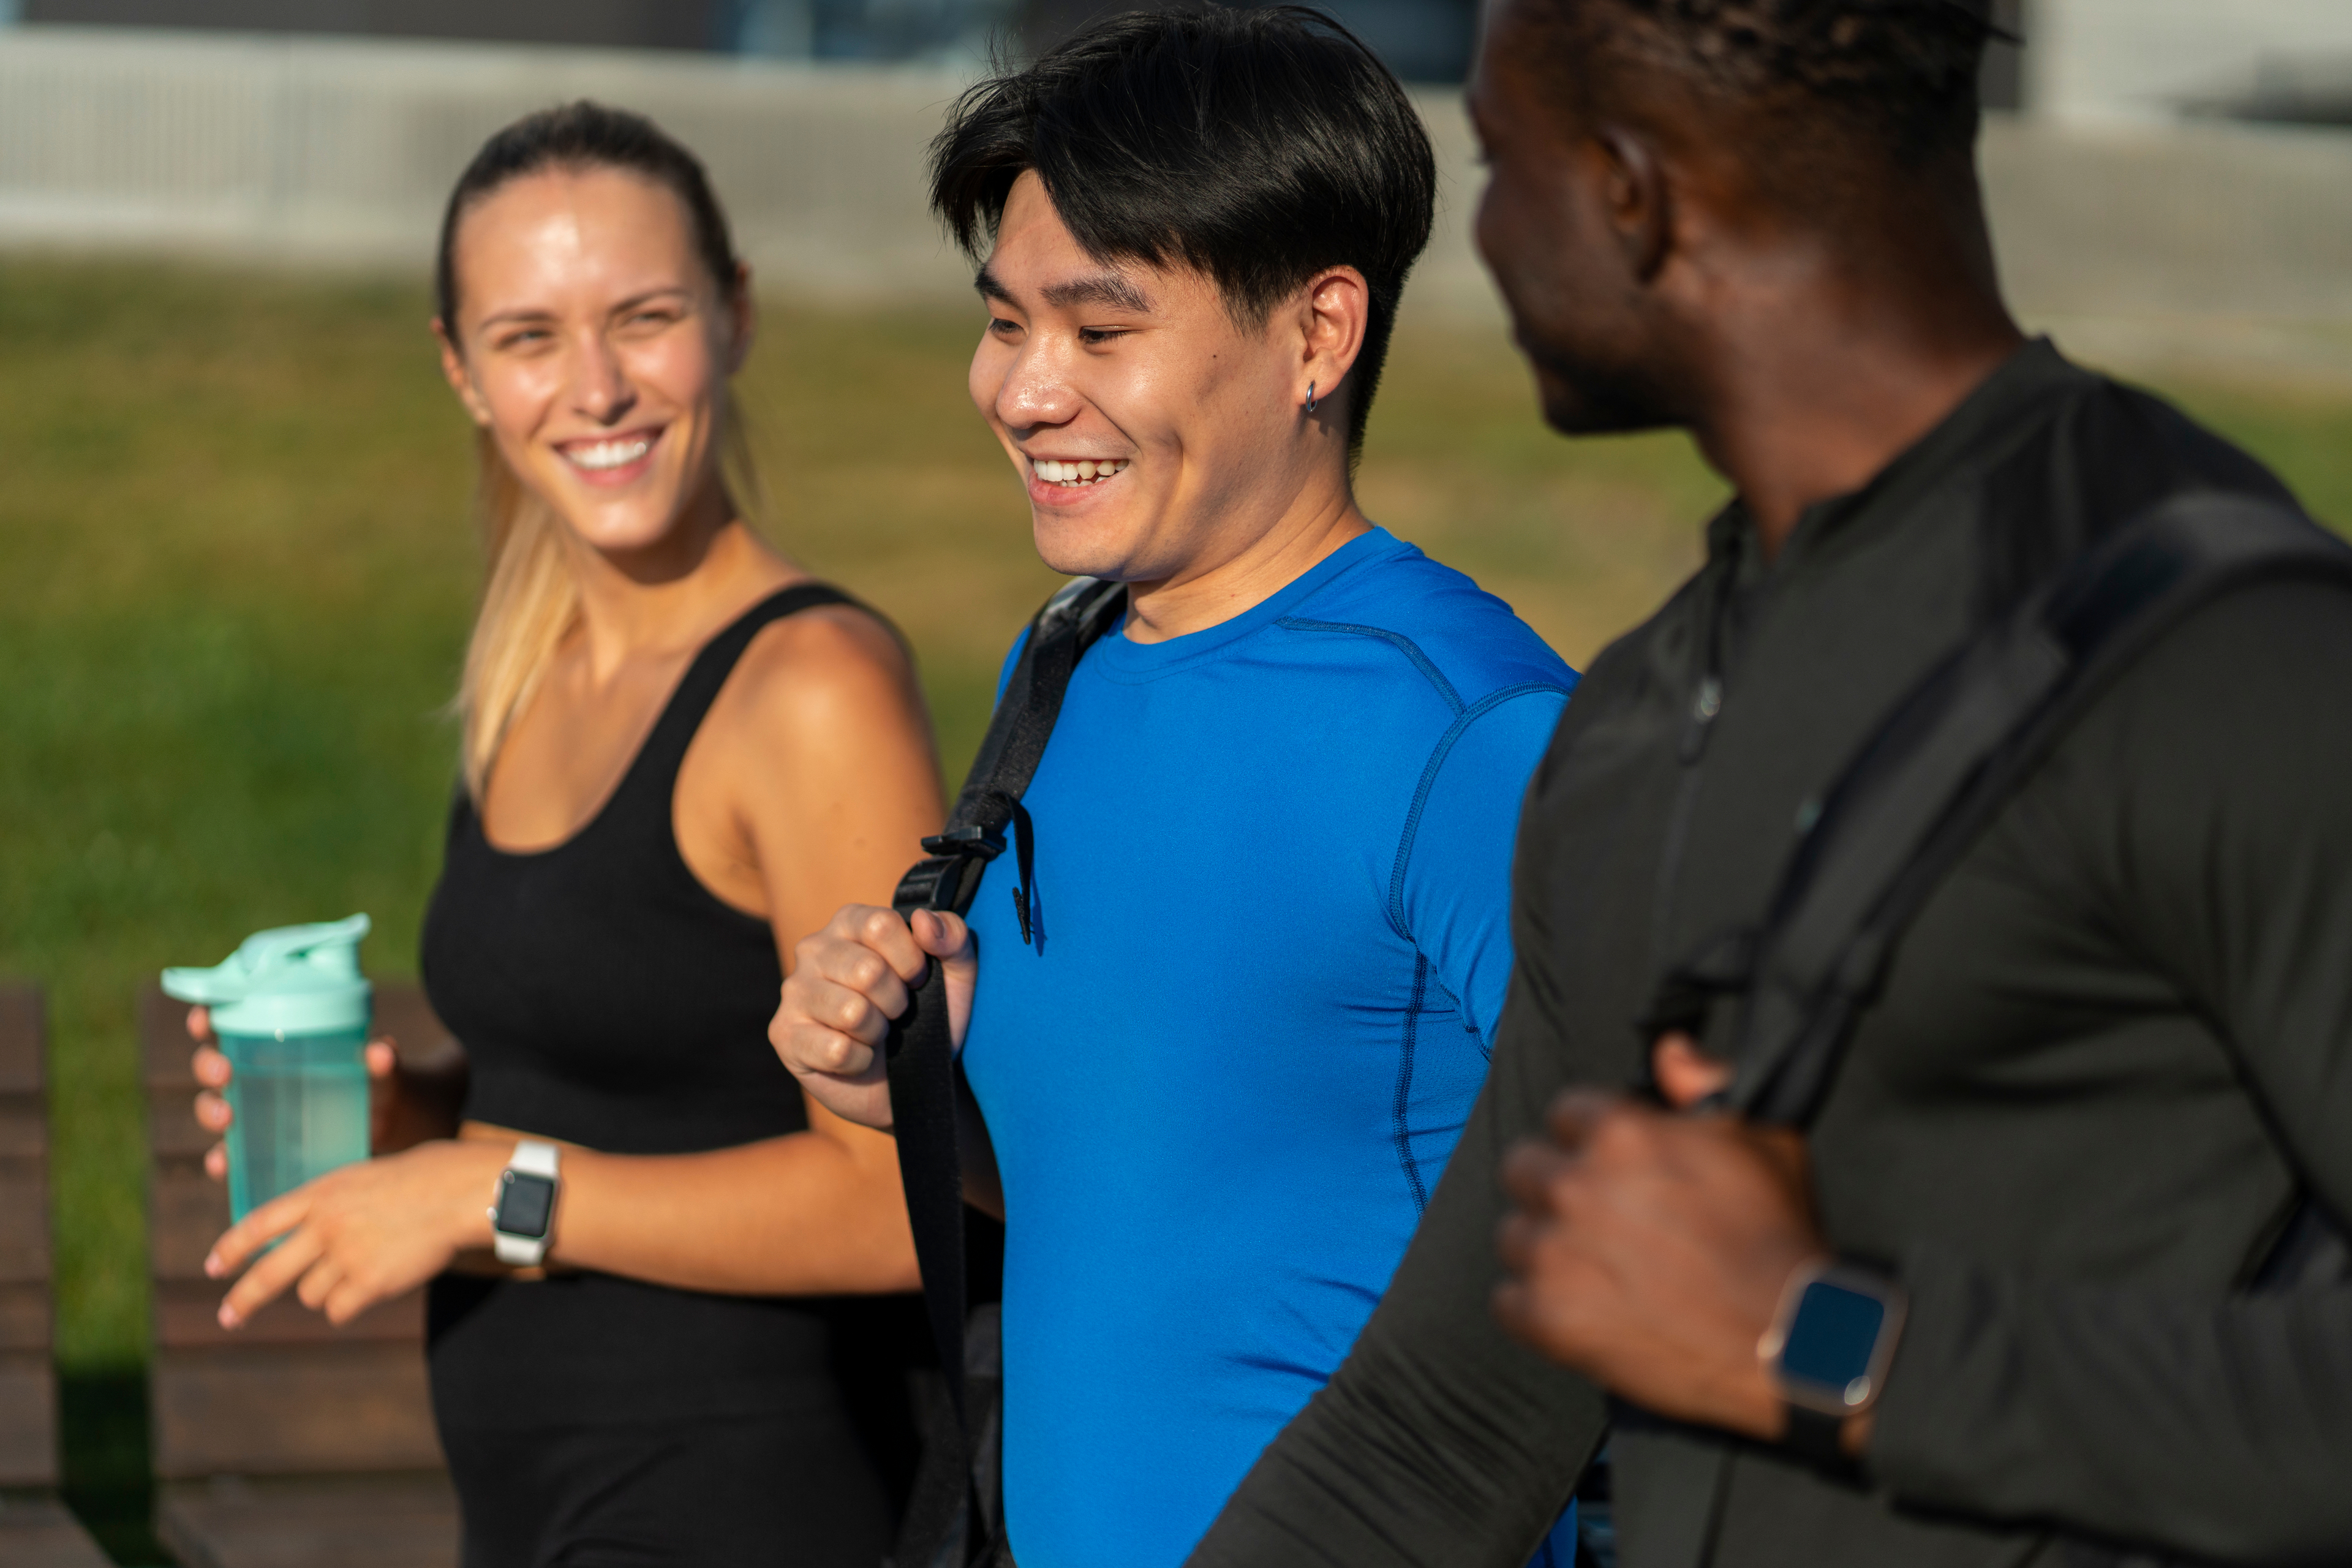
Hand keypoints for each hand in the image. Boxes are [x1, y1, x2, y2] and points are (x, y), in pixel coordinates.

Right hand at [188, 1006, 465, 1180]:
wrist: (405, 1128)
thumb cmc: (390, 1086)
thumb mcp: (389, 1075)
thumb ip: (385, 1064)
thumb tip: (380, 1051)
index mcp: (283, 1044)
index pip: (235, 1023)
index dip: (209, 1018)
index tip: (204, 1018)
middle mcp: (262, 1077)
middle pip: (215, 1066)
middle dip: (209, 1067)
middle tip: (225, 1074)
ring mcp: (261, 1115)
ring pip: (216, 1108)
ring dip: (211, 1112)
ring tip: (228, 1119)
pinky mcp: (266, 1150)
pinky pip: (233, 1155)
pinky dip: (223, 1160)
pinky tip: (223, 1165)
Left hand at [204, 1137, 508, 1326]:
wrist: (457, 1192)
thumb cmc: (419, 1180)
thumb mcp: (361, 1180)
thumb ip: (328, 1207)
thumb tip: (304, 1243)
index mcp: (320, 1195)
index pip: (259, 1224)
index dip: (232, 1248)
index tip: (214, 1267)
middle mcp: (325, 1226)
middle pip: (268, 1274)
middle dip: (244, 1300)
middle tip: (228, 1317)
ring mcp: (345, 1256)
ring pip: (311, 1294)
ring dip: (329, 1289)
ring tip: (364, 1267)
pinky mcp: (368, 1283)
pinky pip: (339, 1310)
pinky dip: (351, 1303)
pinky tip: (376, 1282)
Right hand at [770, 905, 973, 1129]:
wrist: (913, 1079)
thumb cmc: (928, 1017)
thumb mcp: (956, 975)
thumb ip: (954, 937)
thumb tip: (924, 922)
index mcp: (850, 922)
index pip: (881, 925)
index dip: (911, 961)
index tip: (916, 980)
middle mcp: (814, 949)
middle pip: (866, 970)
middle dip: (895, 1002)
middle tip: (894, 1014)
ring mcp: (794, 991)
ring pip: (851, 1011)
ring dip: (877, 1032)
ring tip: (875, 1033)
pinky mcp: (784, 1034)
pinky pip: (835, 1049)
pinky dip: (860, 1061)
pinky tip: (857, 1057)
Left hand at [1492, 1031, 1826, 1442]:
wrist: (1790, 1341)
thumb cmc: (1777, 1238)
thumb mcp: (1763, 1138)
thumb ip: (1705, 1082)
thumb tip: (1669, 1049)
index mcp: (1620, 1133)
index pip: (1565, 1112)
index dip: (1591, 1137)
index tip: (1613, 1165)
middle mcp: (1575, 1187)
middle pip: (1524, 1168)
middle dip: (1556, 1186)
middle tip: (1599, 1217)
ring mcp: (1555, 1254)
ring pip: (1513, 1236)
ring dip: (1546, 1248)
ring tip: (1597, 1269)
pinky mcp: (1547, 1317)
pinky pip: (1505, 1301)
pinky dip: (1536, 1307)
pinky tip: (1583, 1309)